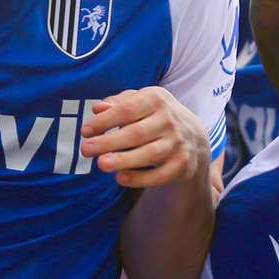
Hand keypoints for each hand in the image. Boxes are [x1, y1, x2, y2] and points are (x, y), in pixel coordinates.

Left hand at [80, 88, 210, 188]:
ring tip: (101, 164)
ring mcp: (178, 144)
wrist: (193, 136)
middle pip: (136, 133)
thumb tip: (97, 108)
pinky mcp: (182, 165)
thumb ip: (118, 103)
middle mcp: (170, 120)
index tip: (85, 131)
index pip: (127, 110)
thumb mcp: (139, 102)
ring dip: (124, 160)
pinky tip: (120, 178)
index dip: (104, 121)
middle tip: (86, 150)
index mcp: (156, 99)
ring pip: (149, 154)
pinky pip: (160, 175)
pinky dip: (141, 178)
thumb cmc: (154, 116)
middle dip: (109, 142)